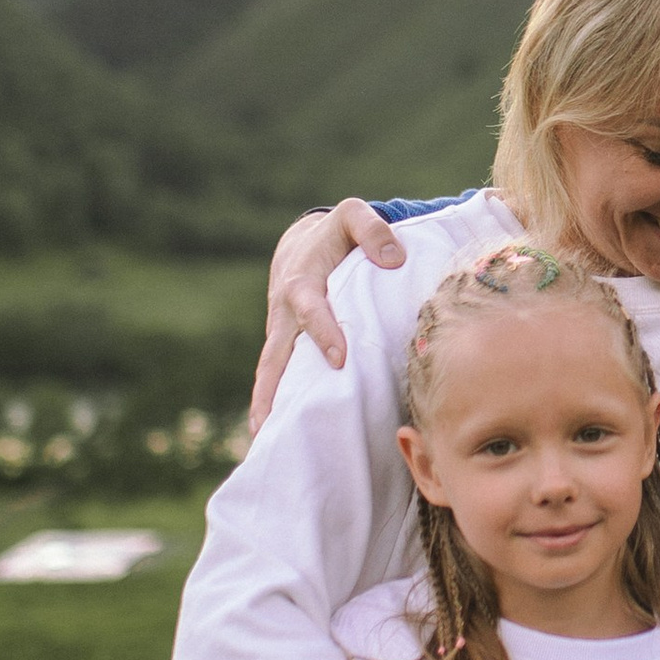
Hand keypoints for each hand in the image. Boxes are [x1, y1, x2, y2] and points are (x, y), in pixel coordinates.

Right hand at [249, 199, 409, 430]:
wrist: (301, 245)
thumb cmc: (337, 234)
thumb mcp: (352, 216)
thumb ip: (372, 229)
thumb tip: (394, 259)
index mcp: (302, 282)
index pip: (311, 309)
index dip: (323, 332)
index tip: (339, 358)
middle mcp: (284, 314)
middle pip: (276, 354)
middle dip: (275, 388)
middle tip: (276, 422)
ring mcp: (280, 335)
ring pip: (269, 373)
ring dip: (265, 406)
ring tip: (267, 443)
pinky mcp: (284, 350)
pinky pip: (275, 379)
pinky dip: (271, 406)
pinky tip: (274, 438)